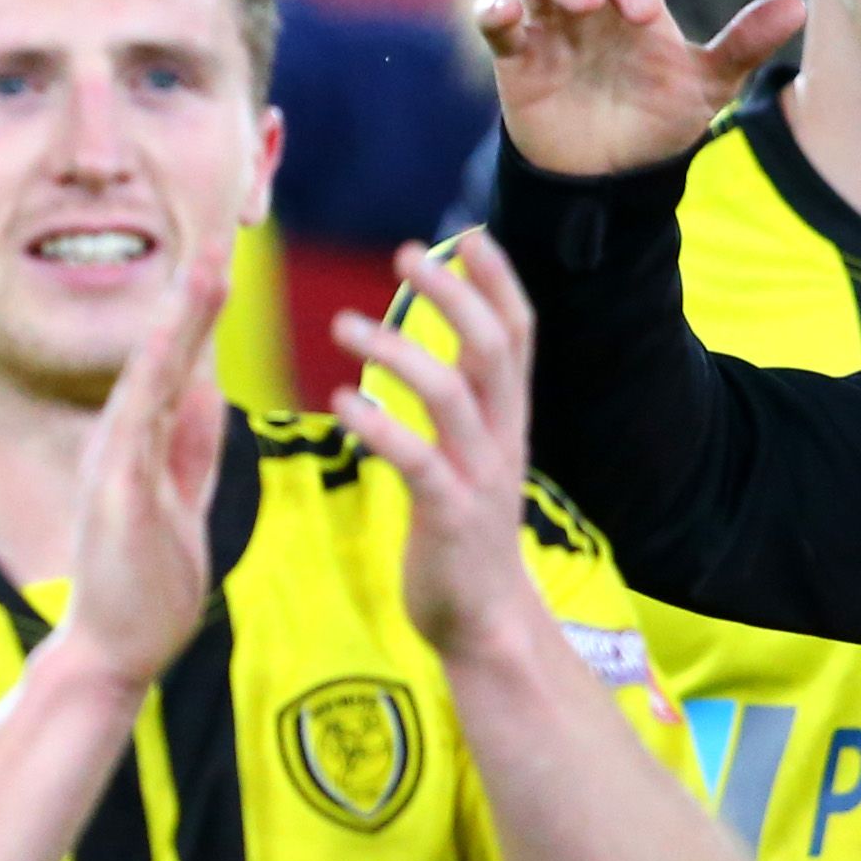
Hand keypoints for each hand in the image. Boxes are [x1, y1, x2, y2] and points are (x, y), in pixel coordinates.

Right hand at [52, 244, 232, 688]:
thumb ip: (191, 449)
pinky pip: (135, 425)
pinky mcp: (112, 494)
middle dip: (191, 295)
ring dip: (177, 321)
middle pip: (164, 356)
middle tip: (216, 234)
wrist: (110, 653)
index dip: (200, 312)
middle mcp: (124, 443)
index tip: (221, 258)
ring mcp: (113, 465)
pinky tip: (168, 341)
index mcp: (144, 445)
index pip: (179, 365)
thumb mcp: (180, 502)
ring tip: (204, 268)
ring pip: (150, 376)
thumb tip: (209, 391)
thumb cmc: (143, 587)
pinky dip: (152, 380)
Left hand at [331, 237, 545, 665]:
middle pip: (492, 348)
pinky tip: (342, 402)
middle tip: (404, 254)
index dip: (499, 282)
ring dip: (399, 350)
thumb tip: (436, 351)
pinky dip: (379, 424)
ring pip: (452, 394)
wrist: (484, 624)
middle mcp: (505, 438)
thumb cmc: (465, 534)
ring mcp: (481, 477)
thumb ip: (464, 408)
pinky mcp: (450, 516)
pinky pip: (417, 460)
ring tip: (344, 324)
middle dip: (452, 294)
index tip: (468, 235)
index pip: (519, 334)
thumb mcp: (474, 458)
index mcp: (510, 420)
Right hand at [474, 0, 803, 177]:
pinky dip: (495, 12)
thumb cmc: (656, 122)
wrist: (611, 180)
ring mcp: (549, 24)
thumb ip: (745, 44)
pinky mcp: (516, 58)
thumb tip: (798, 5)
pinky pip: (496, 21)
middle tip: (642, 12)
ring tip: (589, 6)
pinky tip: (505, 14)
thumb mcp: (708, 85)